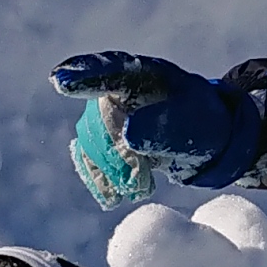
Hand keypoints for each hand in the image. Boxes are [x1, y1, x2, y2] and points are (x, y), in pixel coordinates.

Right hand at [51, 51, 246, 209]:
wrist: (205, 139)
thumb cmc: (200, 121)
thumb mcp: (191, 123)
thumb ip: (164, 127)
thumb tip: (128, 135)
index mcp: (140, 74)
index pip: (108, 70)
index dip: (83, 75)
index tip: (61, 82)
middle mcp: (116, 91)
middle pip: (98, 120)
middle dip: (116, 150)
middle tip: (143, 169)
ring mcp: (107, 116)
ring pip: (92, 144)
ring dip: (114, 169)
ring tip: (143, 181)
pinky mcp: (104, 141)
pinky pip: (90, 160)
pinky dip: (103, 181)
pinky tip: (115, 196)